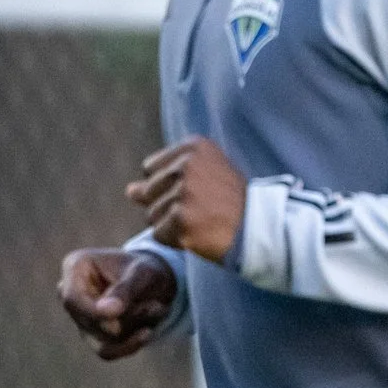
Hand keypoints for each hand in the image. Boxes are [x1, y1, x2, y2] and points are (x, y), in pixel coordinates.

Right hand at [57, 248, 178, 360]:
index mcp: (76, 266)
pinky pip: (107, 351)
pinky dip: (131, 343)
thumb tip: (104, 311)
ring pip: (102, 337)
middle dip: (127, 316)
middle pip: (90, 320)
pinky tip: (148, 331)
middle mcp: (70, 292)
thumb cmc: (147, 270)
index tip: (118, 314)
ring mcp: (79, 316)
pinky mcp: (91, 335)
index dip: (93, 311)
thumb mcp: (143, 273)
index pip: (72, 298)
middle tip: (157, 306)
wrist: (156, 282)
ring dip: (135, 327)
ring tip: (158, 309)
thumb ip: (124, 290)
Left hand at [129, 136, 245, 263]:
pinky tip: (199, 234)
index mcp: (193, 147)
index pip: (150, 168)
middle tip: (201, 208)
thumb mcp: (205, 175)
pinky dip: (176, 240)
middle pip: (148, 191)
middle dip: (168, 204)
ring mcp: (183, 192)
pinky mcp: (180, 219)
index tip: (199, 190)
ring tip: (202, 221)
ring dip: (172, 224)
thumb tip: (130, 191)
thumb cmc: (231, 201)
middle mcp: (186, 165)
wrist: (258, 226)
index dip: (170, 184)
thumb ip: (165, 177)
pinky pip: (159, 234)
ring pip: (152, 215)